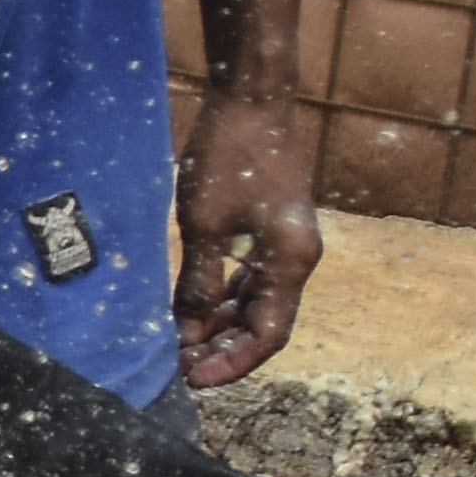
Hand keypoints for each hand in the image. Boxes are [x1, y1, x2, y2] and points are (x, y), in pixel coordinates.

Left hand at [175, 88, 322, 390]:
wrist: (251, 99)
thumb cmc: (230, 156)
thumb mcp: (204, 226)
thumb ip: (198, 282)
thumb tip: (186, 332)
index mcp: (292, 262)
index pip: (268, 336)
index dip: (231, 364)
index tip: (192, 378)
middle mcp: (298, 257)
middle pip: (264, 323)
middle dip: (222, 348)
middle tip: (177, 365)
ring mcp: (287, 242)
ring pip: (256, 302)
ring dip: (220, 325)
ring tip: (178, 341)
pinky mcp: (271, 228)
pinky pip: (250, 277)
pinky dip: (223, 296)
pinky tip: (190, 306)